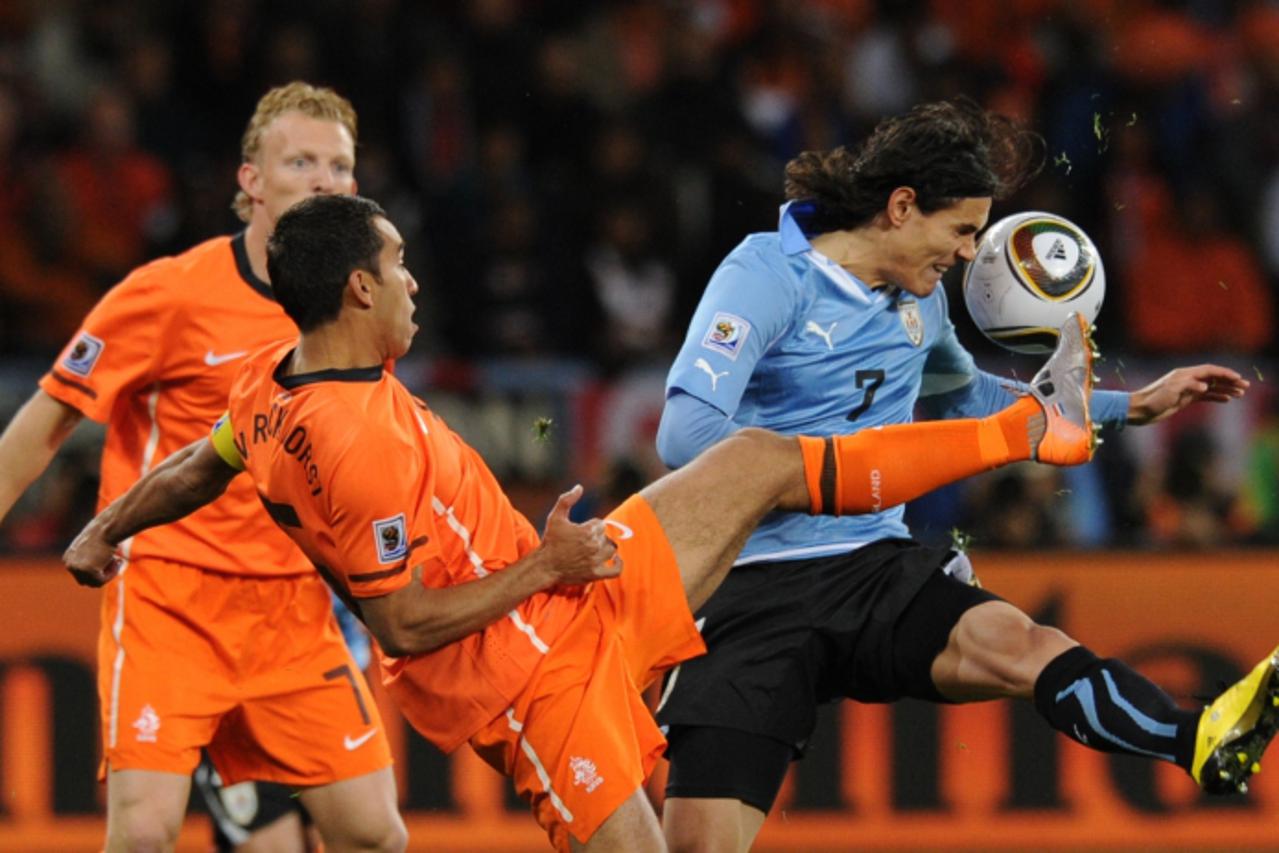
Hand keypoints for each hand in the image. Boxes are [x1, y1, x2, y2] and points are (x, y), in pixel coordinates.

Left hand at [63, 520, 122, 587]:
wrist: (107, 528)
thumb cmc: (104, 533)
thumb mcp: (93, 546)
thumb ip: (91, 557)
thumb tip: (97, 569)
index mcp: (68, 559)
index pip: (81, 574)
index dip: (97, 570)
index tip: (110, 560)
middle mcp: (69, 565)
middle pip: (86, 581)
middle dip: (102, 574)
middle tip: (116, 561)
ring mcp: (77, 569)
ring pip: (94, 583)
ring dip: (108, 574)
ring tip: (117, 560)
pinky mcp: (87, 571)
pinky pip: (102, 581)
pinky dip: (112, 574)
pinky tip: (118, 560)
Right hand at [538, 485, 620, 586]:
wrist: (545, 566)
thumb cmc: (550, 540)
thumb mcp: (555, 517)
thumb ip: (567, 499)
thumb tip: (579, 487)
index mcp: (587, 530)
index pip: (601, 524)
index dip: (591, 527)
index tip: (581, 531)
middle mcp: (594, 545)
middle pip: (606, 537)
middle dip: (596, 538)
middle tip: (583, 542)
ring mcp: (596, 561)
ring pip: (611, 550)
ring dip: (605, 549)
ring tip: (594, 550)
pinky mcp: (596, 574)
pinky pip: (616, 570)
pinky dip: (618, 564)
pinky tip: (615, 559)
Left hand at [1127, 364, 1248, 425]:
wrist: (1140, 410)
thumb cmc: (1153, 399)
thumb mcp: (1170, 391)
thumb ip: (1189, 386)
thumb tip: (1206, 387)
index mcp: (1184, 374)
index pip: (1209, 370)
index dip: (1224, 373)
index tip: (1238, 378)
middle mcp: (1187, 379)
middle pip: (1213, 378)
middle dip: (1230, 381)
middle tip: (1245, 386)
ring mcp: (1187, 389)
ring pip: (1211, 387)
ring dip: (1226, 389)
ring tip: (1240, 394)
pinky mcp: (1185, 399)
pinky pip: (1205, 396)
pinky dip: (1216, 397)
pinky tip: (1226, 399)